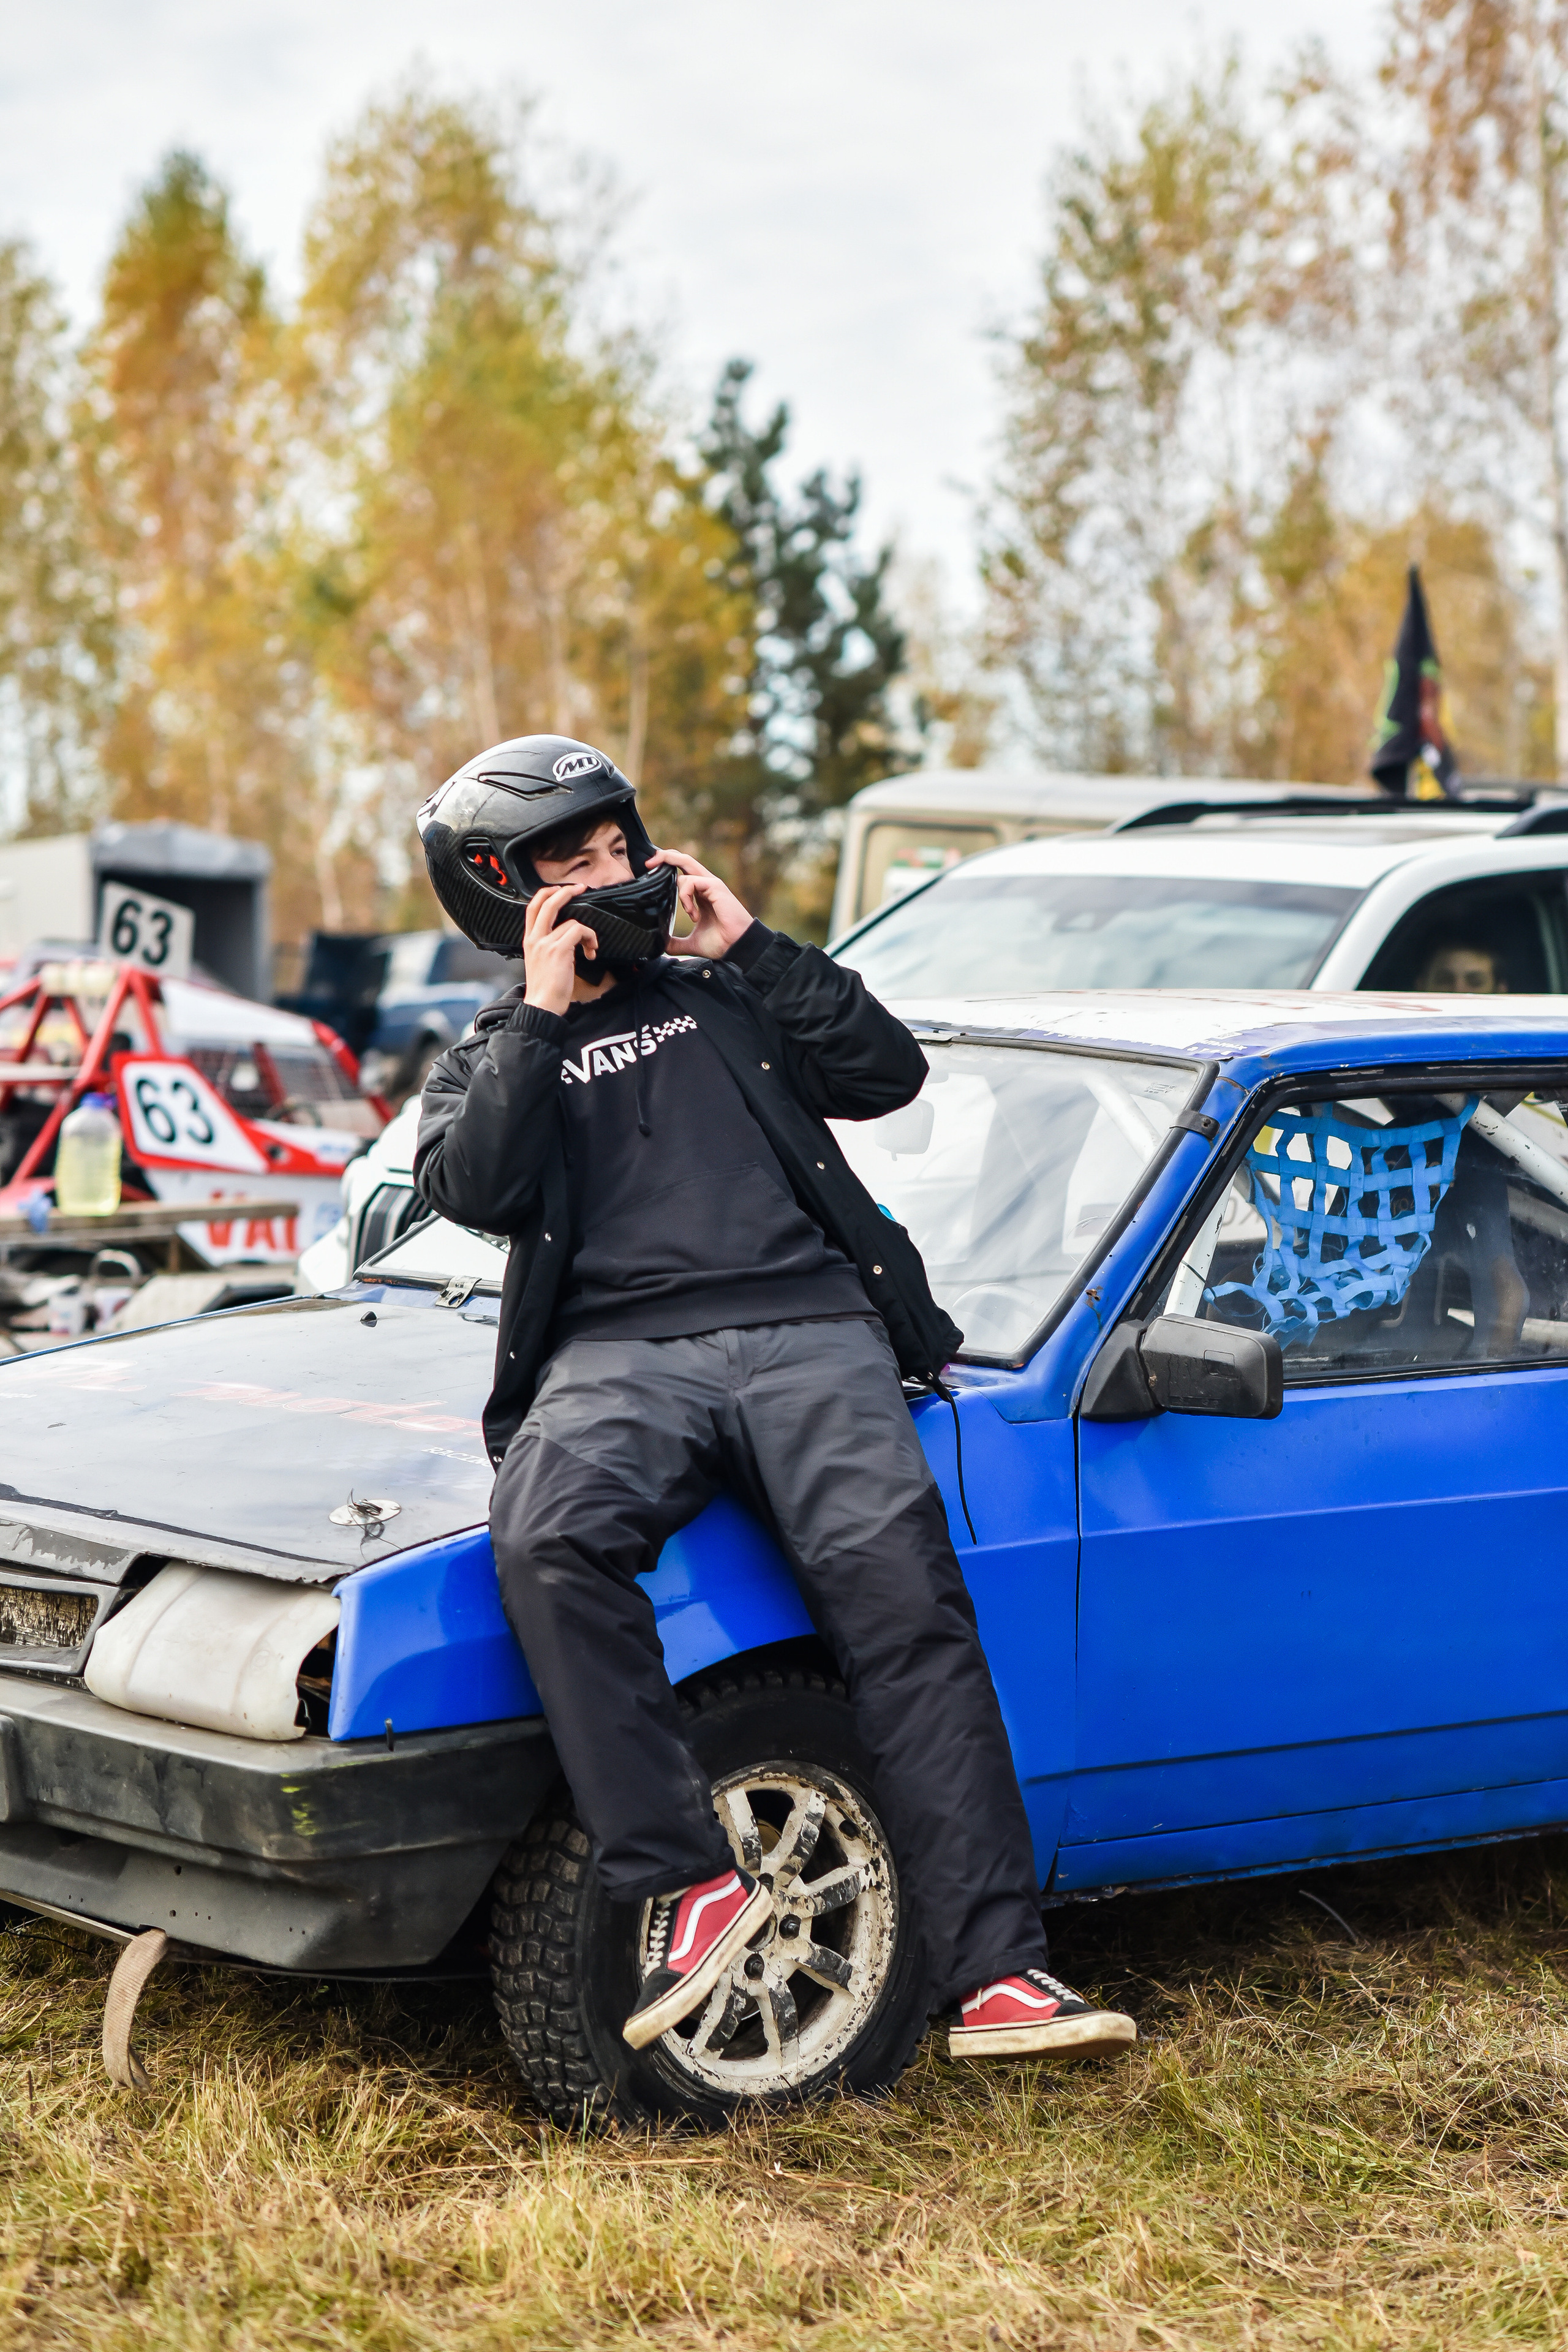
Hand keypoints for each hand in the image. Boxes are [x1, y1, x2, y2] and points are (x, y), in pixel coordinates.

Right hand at [522, 885, 596, 1015]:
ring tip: (591, 946)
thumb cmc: (544, 988)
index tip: (560, 890)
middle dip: (566, 892)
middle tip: (581, 889)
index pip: (532, 907)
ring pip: (571, 921)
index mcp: (529, 940)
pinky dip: (590, 939)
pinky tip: (591, 953)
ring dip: (588, 932)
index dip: (546, 893)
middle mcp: (535, 939)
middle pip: (547, 903)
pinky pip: (579, 931)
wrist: (542, 1006)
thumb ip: (547, 945)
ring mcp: (546, 944)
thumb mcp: (539, 962)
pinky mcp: (558, 950)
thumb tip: (566, 935)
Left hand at [650, 849, 753, 958]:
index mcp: (700, 893)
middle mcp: (705, 884)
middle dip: (664, 856)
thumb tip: (661, 945)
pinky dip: (686, 896)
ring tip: (688, 912)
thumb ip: (676, 942)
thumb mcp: (692, 943)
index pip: (681, 871)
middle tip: (648, 864)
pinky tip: (693, 914)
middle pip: (682, 858)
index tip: (650, 871)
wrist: (738, 947)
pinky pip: (691, 881)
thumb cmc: (721, 942)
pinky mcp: (715, 886)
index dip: (666, 866)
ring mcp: (711, 883)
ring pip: (686, 863)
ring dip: (679, 888)